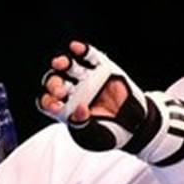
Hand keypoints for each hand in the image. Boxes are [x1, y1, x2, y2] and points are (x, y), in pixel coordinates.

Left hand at [36, 41, 158, 152]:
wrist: (135, 125)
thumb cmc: (110, 132)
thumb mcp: (95, 136)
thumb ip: (84, 126)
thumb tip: (80, 109)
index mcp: (65, 108)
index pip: (48, 102)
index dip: (48, 102)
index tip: (56, 107)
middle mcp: (73, 91)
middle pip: (55, 82)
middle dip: (54, 84)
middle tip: (61, 91)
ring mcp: (87, 78)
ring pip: (68, 66)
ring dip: (62, 63)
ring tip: (60, 64)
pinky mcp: (102, 68)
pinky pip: (89, 56)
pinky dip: (82, 50)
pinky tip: (76, 48)